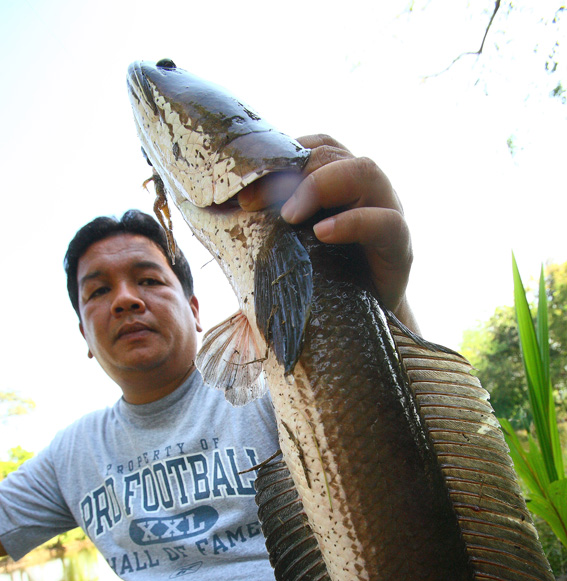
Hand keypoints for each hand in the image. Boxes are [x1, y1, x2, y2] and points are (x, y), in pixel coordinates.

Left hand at [238, 134, 416, 330]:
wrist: (362, 330)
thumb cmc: (320, 286)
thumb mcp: (286, 250)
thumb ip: (260, 227)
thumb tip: (197, 212)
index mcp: (336, 182)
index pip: (309, 147)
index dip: (273, 160)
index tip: (238, 192)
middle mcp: (364, 189)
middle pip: (332, 153)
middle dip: (288, 174)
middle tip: (252, 204)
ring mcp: (387, 211)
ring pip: (365, 171)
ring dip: (320, 186)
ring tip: (289, 216)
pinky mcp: (401, 245)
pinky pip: (386, 221)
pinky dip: (353, 222)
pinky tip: (323, 233)